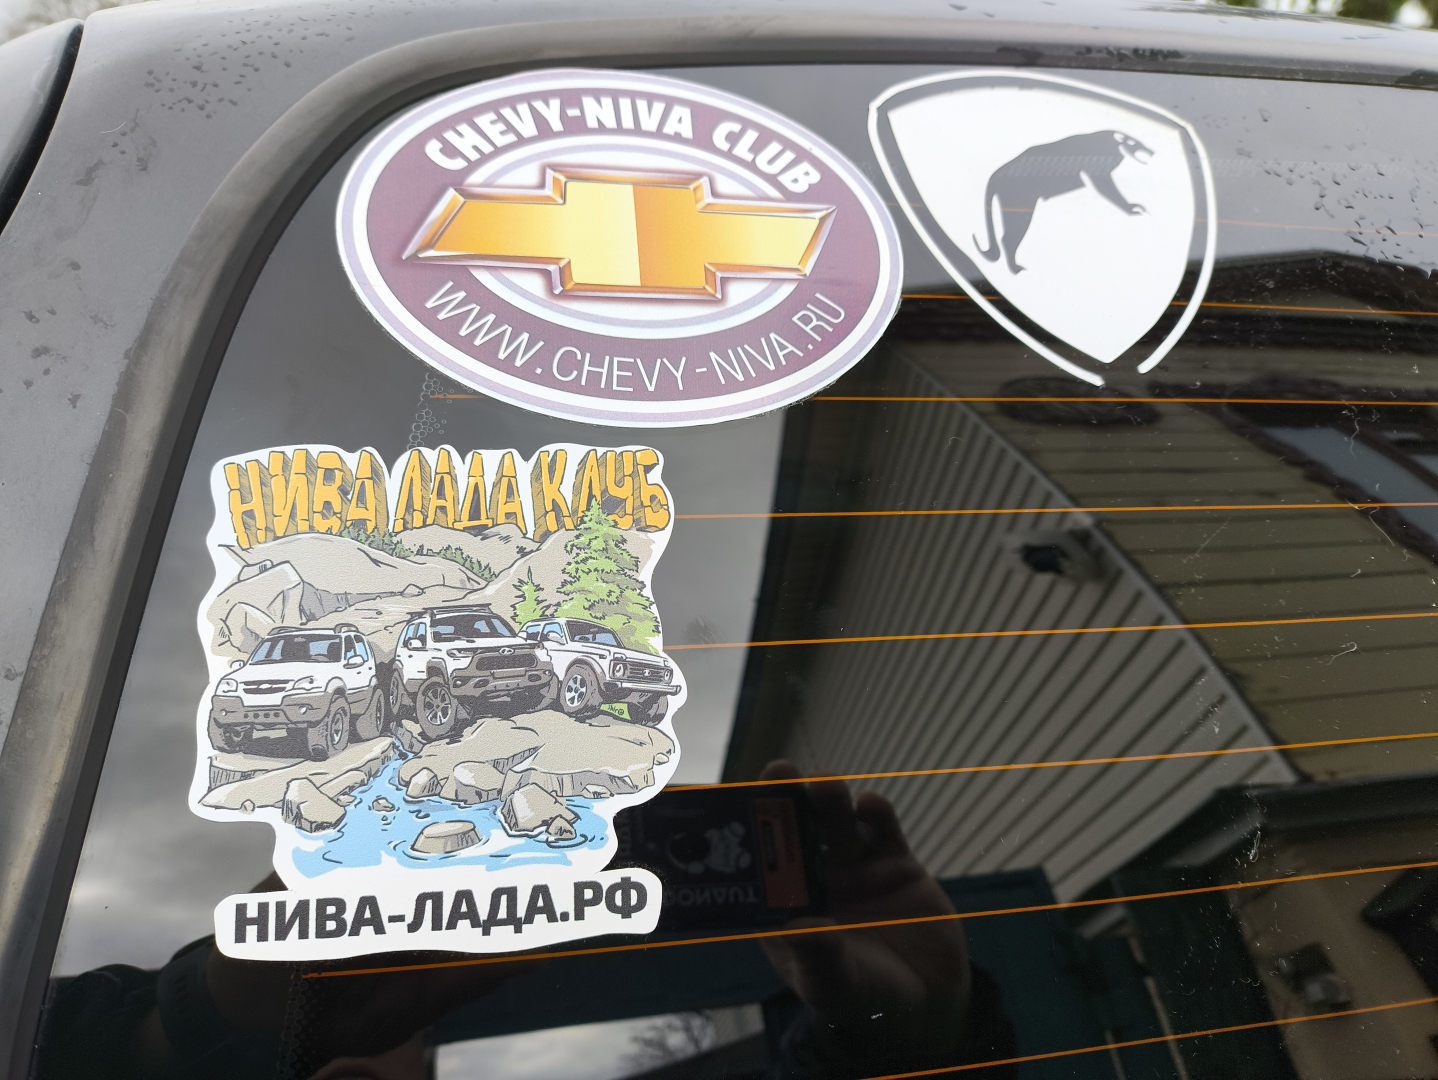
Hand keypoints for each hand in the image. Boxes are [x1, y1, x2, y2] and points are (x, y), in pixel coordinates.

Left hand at [758, 760, 970, 1028]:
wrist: (927, 1003)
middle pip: (795, 828)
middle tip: (780, 772)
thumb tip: (799, 927)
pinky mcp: (894, 862)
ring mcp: (854, 866)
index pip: (757, 861)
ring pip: (835, 820)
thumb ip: (818, 956)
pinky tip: (870, 805)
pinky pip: (882, 829)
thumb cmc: (864, 999)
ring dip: (828, 797)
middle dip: (785, 798)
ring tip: (825, 784)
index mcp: (786, 905)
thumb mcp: (834, 986)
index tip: (737, 804)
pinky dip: (875, 812)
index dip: (747, 832)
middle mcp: (815, 878)